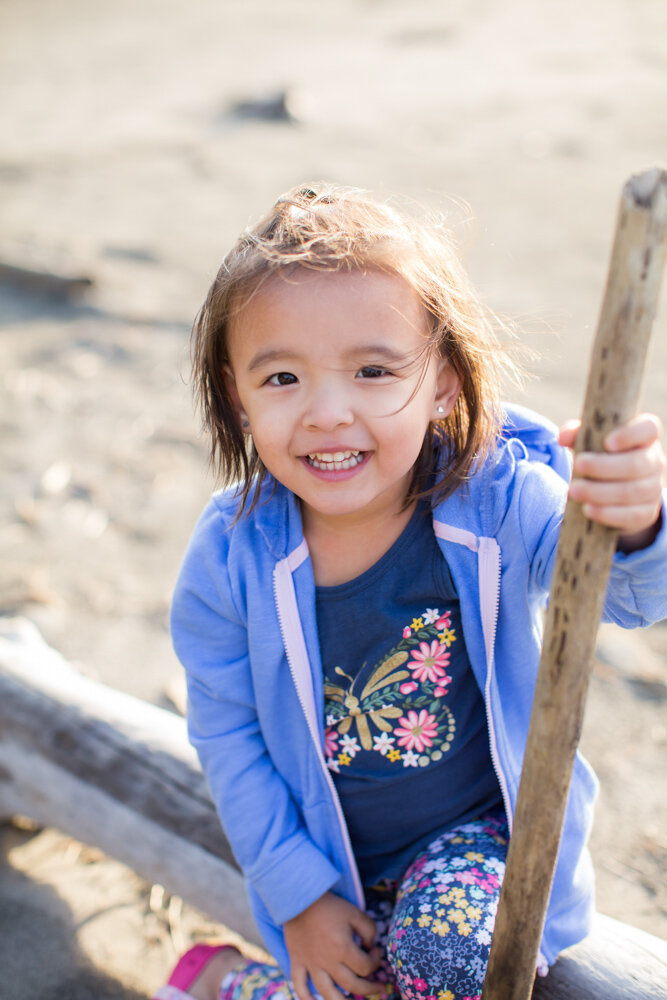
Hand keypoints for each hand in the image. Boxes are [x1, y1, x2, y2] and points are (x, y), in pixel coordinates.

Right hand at [284, 892, 381, 999]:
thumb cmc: (330, 905)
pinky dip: (306, 998)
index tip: (376, 952)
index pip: (366, 967)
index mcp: (343, 948)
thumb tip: (370, 947)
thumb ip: (369, 930)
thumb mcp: (355, 912)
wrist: (300, 898)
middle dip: (369, 988)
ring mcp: (311, 964)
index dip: (376, 962)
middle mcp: (328, 961)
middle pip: (352, 985)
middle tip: (378, 987)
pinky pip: (299, 986)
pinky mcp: (297, 962)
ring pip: (328, 993)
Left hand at [559, 413, 664, 551]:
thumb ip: (577, 434)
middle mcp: (654, 460)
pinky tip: (588, 509)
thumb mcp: (590, 441)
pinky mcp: (647, 512)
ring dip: (600, 492)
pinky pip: (632, 515)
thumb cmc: (602, 456)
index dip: (630, 435)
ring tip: (574, 491)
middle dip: (603, 466)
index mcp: (644, 437)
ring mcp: (654, 487)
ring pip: (632, 491)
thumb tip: (562, 437)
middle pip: (636, 464)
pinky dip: (608, 513)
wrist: (615, 491)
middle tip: (577, 466)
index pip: (649, 429)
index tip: (607, 442)